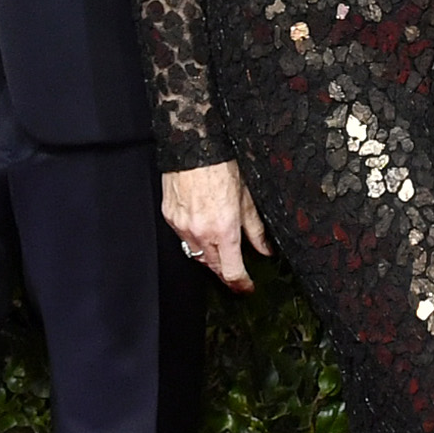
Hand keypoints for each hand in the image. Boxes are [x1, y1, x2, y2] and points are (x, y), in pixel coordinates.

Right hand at [163, 159, 270, 289]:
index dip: (241, 284)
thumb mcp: (247, 197)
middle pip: (213, 267)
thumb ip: (255, 228)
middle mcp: (200, 232)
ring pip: (196, 253)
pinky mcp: (170, 217)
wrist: (194, 145)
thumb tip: (264, 249)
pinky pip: (183, 237)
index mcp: (223, 229)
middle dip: (225, 272)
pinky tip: (204, 230)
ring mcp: (182, 226)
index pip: (231, 271)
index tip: (247, 287)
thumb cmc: (222, 165)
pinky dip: (195, 239)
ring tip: (222, 252)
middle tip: (237, 273)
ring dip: (210, 257)